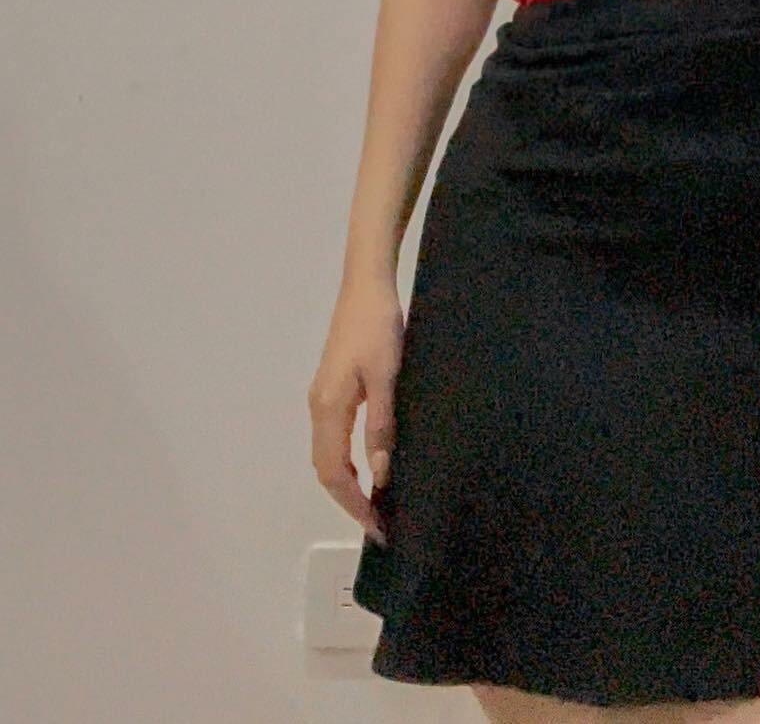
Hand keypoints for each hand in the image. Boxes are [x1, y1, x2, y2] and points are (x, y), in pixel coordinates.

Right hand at [308, 275, 404, 546]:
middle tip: (380, 523)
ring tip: (376, 502)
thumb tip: (380, 475)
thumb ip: (381, 426)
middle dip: (349, 501)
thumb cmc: (379, 327)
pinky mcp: (333, 386)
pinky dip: (347, 460)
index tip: (378, 528)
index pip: (333, 474)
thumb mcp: (388, 376)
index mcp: (328, 409)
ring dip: (347, 483)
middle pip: (325, 469)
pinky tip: (369, 464)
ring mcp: (322, 397)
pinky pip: (334, 437)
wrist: (366, 284)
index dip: (353, 505)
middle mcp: (318, 407)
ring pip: (328, 454)